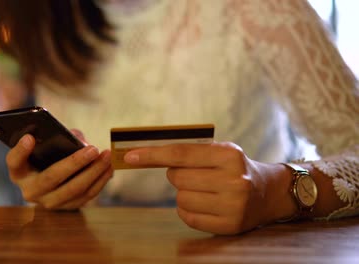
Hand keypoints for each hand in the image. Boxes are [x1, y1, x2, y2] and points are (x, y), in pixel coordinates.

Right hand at [6, 134, 112, 209]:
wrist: (54, 183)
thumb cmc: (49, 156)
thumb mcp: (47, 146)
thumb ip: (59, 138)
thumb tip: (79, 140)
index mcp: (19, 172)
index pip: (14, 161)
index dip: (20, 151)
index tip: (30, 137)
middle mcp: (30, 190)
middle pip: (51, 177)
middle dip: (75, 163)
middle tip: (93, 149)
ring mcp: (48, 202)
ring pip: (73, 189)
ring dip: (94, 172)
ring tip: (106, 156)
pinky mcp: (67, 208)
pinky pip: (86, 196)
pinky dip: (100, 181)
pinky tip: (109, 168)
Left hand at [123, 142, 294, 234]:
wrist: (267, 193)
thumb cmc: (234, 168)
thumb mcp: (218, 151)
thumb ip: (187, 151)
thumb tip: (144, 154)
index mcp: (229, 156)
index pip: (180, 154)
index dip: (152, 155)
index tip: (129, 157)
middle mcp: (233, 181)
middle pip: (177, 178)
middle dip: (176, 175)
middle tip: (193, 174)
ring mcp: (232, 206)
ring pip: (180, 199)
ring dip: (183, 193)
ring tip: (203, 189)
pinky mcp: (229, 226)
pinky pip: (187, 217)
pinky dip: (187, 210)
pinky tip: (205, 203)